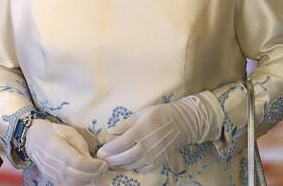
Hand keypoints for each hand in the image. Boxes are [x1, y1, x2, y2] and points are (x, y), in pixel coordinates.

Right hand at [25, 120, 107, 184]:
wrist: (34, 139)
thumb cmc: (54, 132)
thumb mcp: (70, 132)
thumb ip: (81, 146)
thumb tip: (92, 160)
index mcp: (57, 148)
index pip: (78, 162)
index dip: (94, 165)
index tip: (103, 163)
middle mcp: (53, 163)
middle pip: (77, 176)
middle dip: (94, 174)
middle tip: (103, 168)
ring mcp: (51, 173)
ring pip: (73, 184)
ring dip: (88, 180)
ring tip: (96, 173)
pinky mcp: (51, 179)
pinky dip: (79, 183)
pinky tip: (86, 177)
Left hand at [96, 93, 221, 173]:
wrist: (182, 122)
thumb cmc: (159, 114)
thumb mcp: (140, 114)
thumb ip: (124, 123)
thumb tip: (110, 131)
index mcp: (139, 131)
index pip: (119, 144)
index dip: (108, 150)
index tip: (100, 151)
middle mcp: (145, 145)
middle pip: (123, 158)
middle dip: (111, 160)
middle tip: (104, 159)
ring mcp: (153, 155)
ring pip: (132, 165)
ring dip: (121, 164)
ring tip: (114, 161)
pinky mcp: (159, 161)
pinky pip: (143, 169)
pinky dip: (135, 168)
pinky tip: (131, 163)